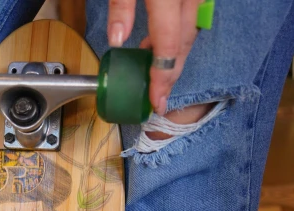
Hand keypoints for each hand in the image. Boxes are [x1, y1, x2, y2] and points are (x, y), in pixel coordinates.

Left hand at [107, 0, 202, 114]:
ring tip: (153, 77)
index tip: (156, 103)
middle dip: (170, 76)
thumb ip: (121, 6)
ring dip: (174, 58)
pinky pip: (191, 19)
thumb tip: (117, 40)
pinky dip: (176, 37)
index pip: (168, 47)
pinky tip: (155, 44)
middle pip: (183, 45)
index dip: (162, 79)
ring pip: (190, 33)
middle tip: (157, 99)